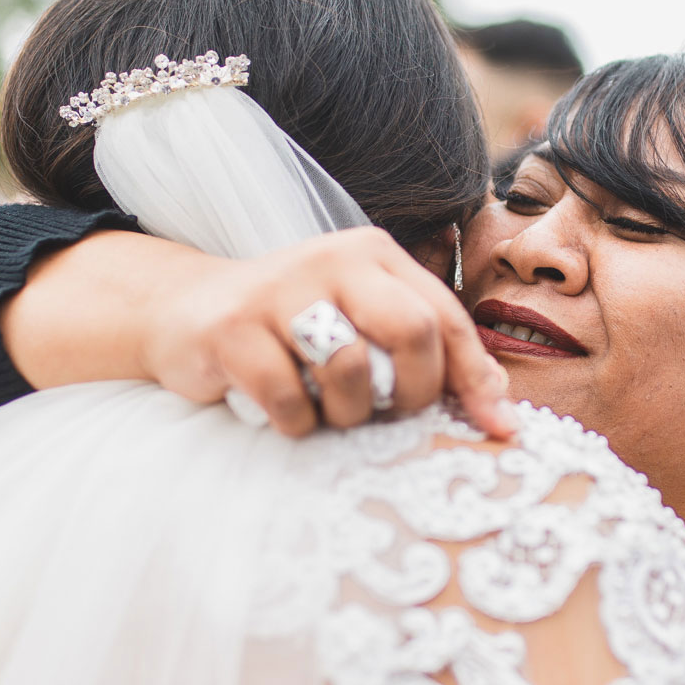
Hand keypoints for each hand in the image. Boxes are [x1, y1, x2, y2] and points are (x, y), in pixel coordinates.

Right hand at [156, 227, 513, 436]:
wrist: (184, 312)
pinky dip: (295, 423)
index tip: (498, 430)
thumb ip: (425, 351)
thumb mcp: (361, 323)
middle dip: (415, 392)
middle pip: (413, 330)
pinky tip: (285, 414)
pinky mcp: (233, 328)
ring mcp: (280, 290)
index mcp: (374, 255)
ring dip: (347, 413)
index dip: (476, 379)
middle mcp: (332, 259)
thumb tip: (499, 408)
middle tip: (394, 417)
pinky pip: (288, 399)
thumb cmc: (290, 330)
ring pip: (352, 369)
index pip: (445, 317)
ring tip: (328, 411)